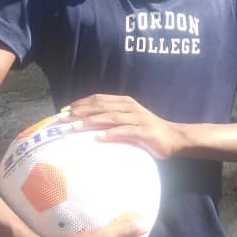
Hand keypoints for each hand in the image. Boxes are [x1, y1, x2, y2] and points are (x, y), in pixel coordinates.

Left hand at [58, 94, 180, 159]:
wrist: (174, 138)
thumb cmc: (147, 131)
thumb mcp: (128, 120)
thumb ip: (111, 119)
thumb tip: (86, 123)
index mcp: (124, 102)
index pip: (98, 99)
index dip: (80, 103)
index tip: (63, 110)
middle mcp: (129, 107)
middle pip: (101, 106)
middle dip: (80, 111)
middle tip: (62, 118)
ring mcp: (138, 119)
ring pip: (110, 117)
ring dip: (91, 121)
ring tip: (75, 127)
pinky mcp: (145, 132)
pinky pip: (126, 131)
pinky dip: (111, 133)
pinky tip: (99, 137)